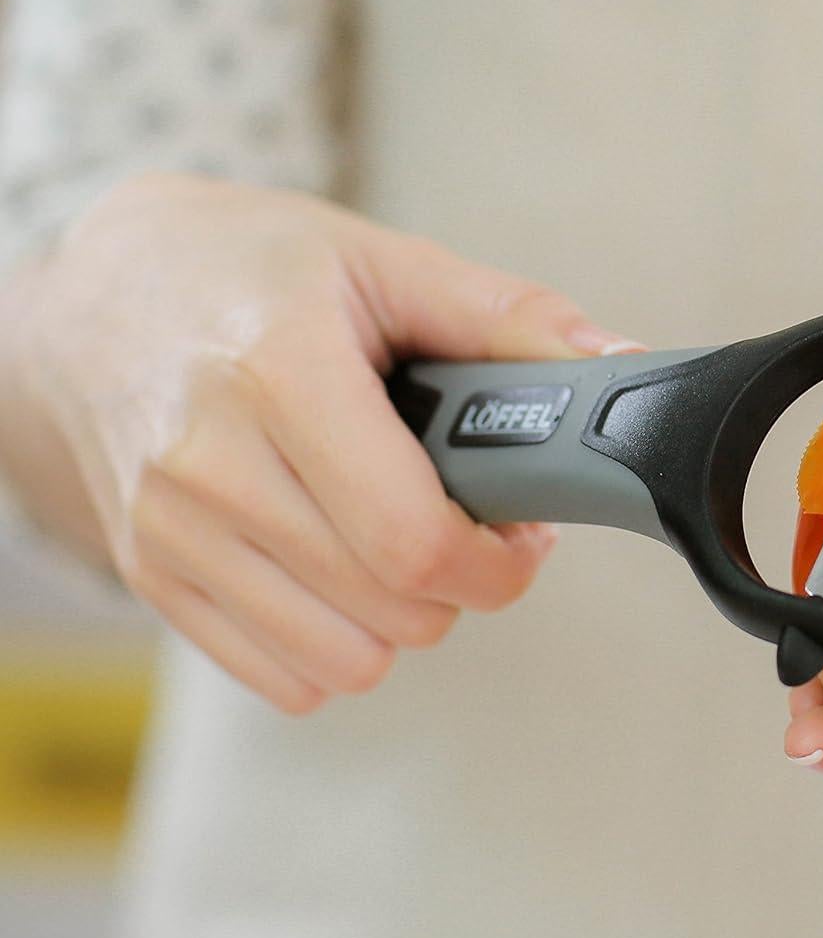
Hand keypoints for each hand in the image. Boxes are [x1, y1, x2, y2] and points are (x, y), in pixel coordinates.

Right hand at [0, 173, 639, 712]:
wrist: (88, 299)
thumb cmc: (241, 268)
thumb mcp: (381, 260)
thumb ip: (509, 318)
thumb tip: (618, 364)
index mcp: (279, 375)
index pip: (411, 540)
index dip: (497, 562)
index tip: (522, 534)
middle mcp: (208, 465)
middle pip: (389, 610)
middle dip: (462, 582)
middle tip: (470, 522)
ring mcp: (168, 532)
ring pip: (340, 660)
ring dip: (400, 617)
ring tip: (399, 538)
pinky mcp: (148, 577)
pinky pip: (277, 677)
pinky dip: (333, 642)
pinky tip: (339, 567)